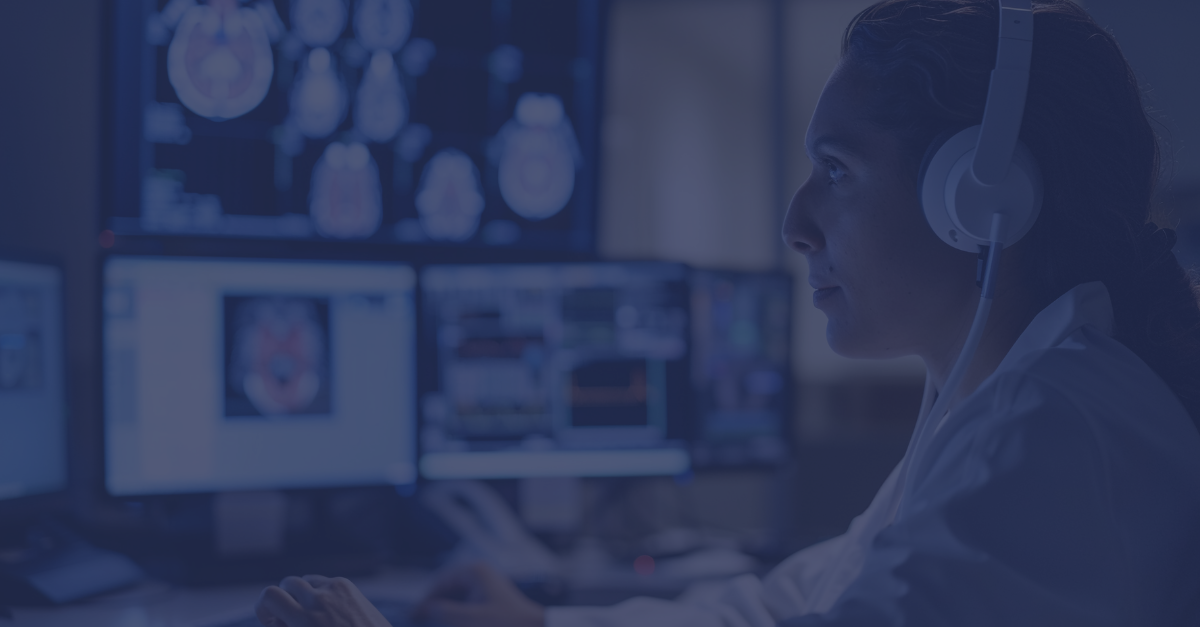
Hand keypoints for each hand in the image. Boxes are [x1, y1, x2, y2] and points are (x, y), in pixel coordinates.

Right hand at [256, 574, 392, 626]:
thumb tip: (275, 620)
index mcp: (304, 620)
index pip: (269, 595)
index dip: (263, 607)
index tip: (271, 620)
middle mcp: (318, 600)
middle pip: (287, 583)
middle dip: (285, 599)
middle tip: (291, 618)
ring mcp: (334, 589)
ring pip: (305, 579)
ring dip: (302, 594)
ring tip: (311, 614)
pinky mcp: (347, 586)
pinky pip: (323, 581)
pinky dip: (320, 592)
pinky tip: (328, 610)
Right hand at [413, 563, 544, 626]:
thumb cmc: (504, 624)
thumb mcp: (468, 619)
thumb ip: (441, 612)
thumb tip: (422, 608)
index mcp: (473, 571)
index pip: (440, 584)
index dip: (425, 602)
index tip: (412, 618)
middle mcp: (479, 573)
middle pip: (448, 589)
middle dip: (435, 606)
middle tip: (420, 621)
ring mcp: (486, 584)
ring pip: (457, 597)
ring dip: (446, 611)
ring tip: (434, 622)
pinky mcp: (491, 598)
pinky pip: (467, 603)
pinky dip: (458, 614)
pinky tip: (454, 622)